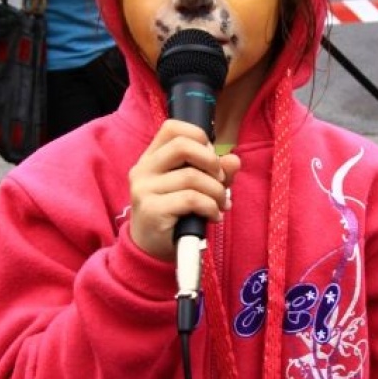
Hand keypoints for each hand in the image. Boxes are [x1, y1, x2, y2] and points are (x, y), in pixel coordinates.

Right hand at [128, 120, 240, 260]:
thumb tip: (234, 160)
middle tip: (220, 181)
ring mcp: (144, 189)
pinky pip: (191, 199)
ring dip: (216, 191)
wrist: (152, 250)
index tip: (211, 160)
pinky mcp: (151, 210)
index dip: (199, 138)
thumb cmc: (175, 215)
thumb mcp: (197, 189)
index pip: (172, 128)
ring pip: (192, 176)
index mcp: (151, 158)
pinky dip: (210, 207)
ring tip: (220, 205)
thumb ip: (215, 172)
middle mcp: (143, 170)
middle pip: (183, 146)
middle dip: (211, 162)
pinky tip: (213, 216)